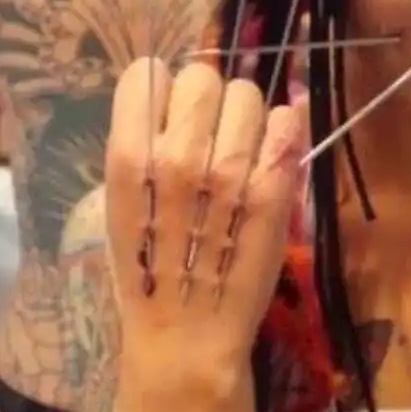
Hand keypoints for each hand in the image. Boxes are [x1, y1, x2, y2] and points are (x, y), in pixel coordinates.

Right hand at [105, 58, 306, 382]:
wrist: (188, 337)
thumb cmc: (150, 272)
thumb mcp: (123, 205)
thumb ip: (146, 150)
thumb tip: (178, 97)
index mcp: (129, 161)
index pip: (147, 74)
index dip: (163, 92)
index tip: (171, 119)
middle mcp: (176, 158)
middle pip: (202, 76)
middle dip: (208, 100)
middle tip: (210, 137)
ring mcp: (228, 174)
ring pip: (247, 94)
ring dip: (245, 117)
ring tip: (239, 154)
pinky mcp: (273, 190)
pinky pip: (287, 123)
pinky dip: (281, 133)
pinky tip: (267, 162)